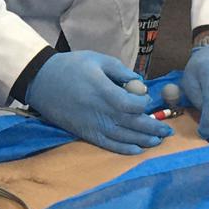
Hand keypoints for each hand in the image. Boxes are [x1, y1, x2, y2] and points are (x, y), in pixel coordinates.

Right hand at [25, 51, 172, 153]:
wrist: (41, 81)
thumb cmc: (71, 66)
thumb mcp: (97, 59)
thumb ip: (120, 71)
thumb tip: (139, 83)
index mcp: (105, 92)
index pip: (133, 106)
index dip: (144, 105)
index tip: (146, 99)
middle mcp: (102, 113)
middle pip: (134, 125)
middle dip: (153, 128)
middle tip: (167, 131)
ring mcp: (94, 126)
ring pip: (125, 138)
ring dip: (144, 141)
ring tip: (158, 141)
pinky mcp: (86, 134)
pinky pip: (109, 145)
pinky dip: (125, 149)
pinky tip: (137, 149)